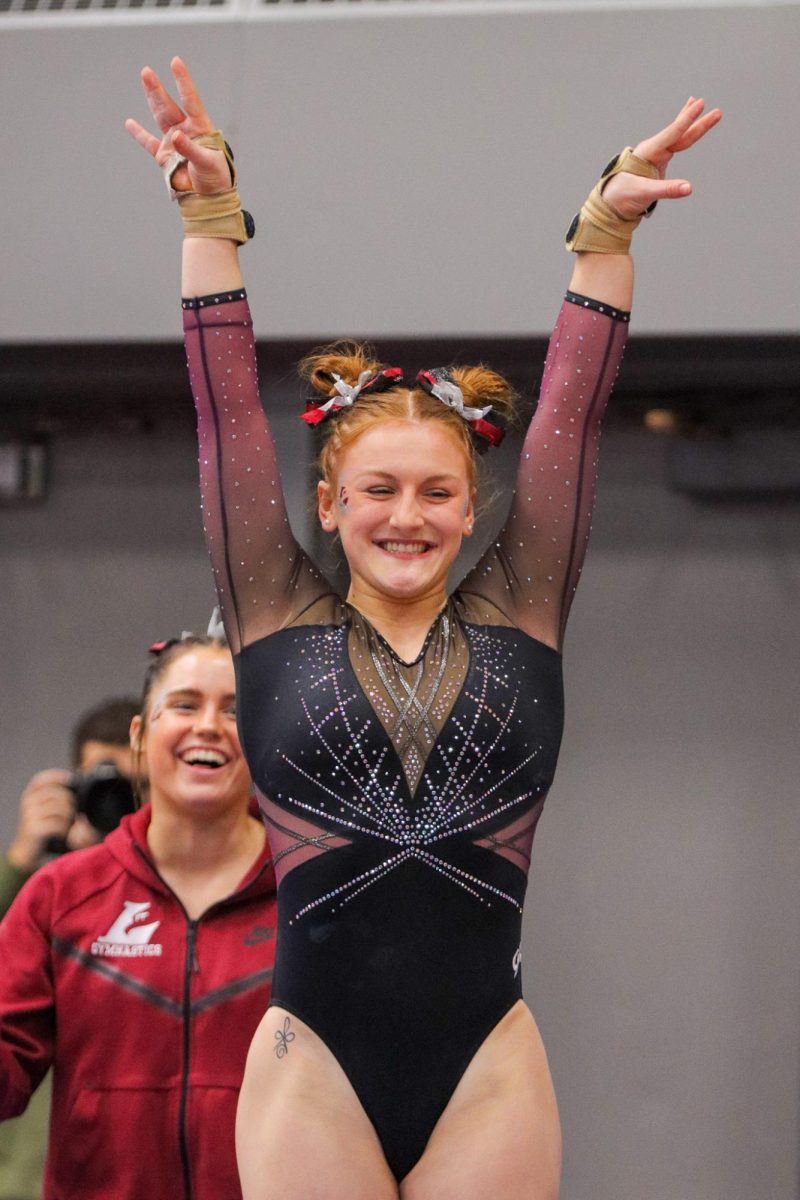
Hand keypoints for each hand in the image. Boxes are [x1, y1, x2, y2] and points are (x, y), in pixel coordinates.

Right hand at [7, 770, 74, 871]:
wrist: (25, 851)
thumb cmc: (39, 827)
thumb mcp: (42, 809)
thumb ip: (52, 796)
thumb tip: (73, 781)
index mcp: (29, 795)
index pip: (42, 779)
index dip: (57, 776)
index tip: (71, 779)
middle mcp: (28, 802)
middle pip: (57, 794)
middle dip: (70, 802)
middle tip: (74, 813)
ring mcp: (30, 815)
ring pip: (60, 808)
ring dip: (69, 817)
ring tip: (69, 824)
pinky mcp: (34, 829)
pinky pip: (57, 823)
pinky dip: (65, 828)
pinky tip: (64, 832)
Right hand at [125, 56, 230, 195]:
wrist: (209, 198)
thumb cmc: (216, 178)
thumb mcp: (207, 163)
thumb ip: (190, 149)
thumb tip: (174, 136)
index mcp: (201, 128)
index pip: (191, 100)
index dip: (183, 81)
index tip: (175, 62)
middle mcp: (185, 131)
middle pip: (169, 106)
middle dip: (158, 89)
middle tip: (146, 72)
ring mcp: (173, 142)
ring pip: (160, 117)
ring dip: (152, 99)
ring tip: (145, 79)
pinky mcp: (164, 156)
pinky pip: (149, 143)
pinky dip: (139, 134)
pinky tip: (130, 123)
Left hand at [602, 97, 721, 219]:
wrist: (611, 202)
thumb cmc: (623, 196)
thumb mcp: (645, 193)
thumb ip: (667, 189)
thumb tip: (689, 188)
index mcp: (648, 152)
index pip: (672, 133)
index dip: (687, 119)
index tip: (700, 104)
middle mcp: (653, 149)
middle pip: (680, 134)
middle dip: (697, 122)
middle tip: (718, 112)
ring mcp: (657, 153)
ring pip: (679, 136)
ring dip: (692, 123)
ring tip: (701, 104)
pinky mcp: (660, 159)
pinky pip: (675, 142)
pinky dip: (683, 131)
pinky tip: (687, 119)